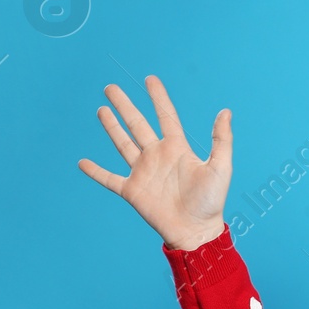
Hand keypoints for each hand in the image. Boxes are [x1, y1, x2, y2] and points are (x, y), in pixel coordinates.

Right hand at [78, 75, 232, 249]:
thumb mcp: (220, 167)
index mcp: (177, 148)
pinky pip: (109, 179)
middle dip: (124, 105)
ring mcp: (143, 172)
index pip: (165, 116)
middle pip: (137, 124)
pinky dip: (95, 171)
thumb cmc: (211, 200)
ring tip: (102, 110)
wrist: (196, 230)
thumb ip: (221, 139)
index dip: (158, 97)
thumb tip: (226, 111)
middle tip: (110, 87)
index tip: (150, 79)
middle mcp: (157, 156)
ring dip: (111, 127)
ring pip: (123, 144)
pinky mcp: (132, 190)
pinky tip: (82, 162)